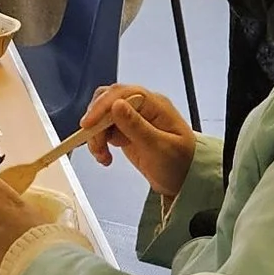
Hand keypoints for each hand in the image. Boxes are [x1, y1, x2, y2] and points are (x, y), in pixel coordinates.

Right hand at [80, 85, 197, 205]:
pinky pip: (105, 130)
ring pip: (103, 116)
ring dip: (96, 134)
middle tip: (94, 142)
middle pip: (108, 101)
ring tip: (102, 155)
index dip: (102, 106)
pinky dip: (99, 142)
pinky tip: (105, 156)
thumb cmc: (180, 163)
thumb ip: (137, 126)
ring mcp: (133, 118)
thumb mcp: (159, 147)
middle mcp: (142, 107)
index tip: (88, 124)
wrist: (185, 180)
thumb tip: (116, 105)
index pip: (122, 94)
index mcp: (154, 105)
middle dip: (96, 121)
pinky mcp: (126, 131)